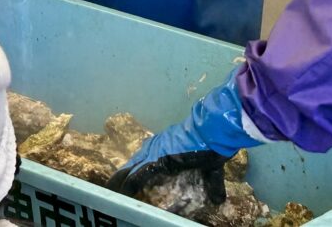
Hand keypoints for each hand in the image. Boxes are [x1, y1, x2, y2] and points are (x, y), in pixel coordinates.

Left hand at [108, 81, 259, 196]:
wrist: (212, 130)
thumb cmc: (212, 144)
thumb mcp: (212, 167)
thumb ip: (213, 184)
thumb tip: (220, 200)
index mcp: (167, 144)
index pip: (147, 156)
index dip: (138, 165)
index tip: (129, 173)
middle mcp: (158, 145)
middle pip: (136, 161)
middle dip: (125, 172)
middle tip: (114, 183)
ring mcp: (156, 151)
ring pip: (134, 167)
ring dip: (123, 178)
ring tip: (112, 188)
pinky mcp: (158, 159)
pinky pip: (141, 173)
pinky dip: (132, 182)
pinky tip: (125, 190)